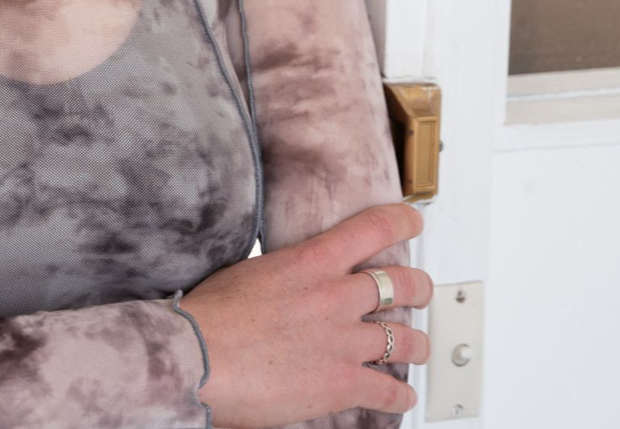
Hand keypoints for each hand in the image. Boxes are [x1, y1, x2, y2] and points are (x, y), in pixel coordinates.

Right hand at [179, 202, 431, 428]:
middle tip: (421, 290)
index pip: (373, 229)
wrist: (199, 357)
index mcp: (311, 262)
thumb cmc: (209, 317)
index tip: (412, 222)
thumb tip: (287, 284)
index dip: (402, 222)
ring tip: (418, 348)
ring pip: (405, 339)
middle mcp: (336, 297)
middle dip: (419, 287)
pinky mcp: (343, 384)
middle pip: (402, 284)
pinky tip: (401, 398)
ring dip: (416, 344)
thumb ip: (283, 276)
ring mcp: (344, 342)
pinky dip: (400, 397)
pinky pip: (390, 392)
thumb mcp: (249, 273)